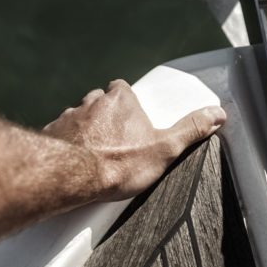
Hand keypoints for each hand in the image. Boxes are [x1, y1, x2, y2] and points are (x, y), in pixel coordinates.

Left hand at [43, 79, 225, 200]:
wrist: (69, 177)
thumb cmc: (117, 163)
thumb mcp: (164, 148)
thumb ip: (190, 129)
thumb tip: (216, 114)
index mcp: (120, 99)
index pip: (122, 89)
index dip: (126, 102)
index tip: (130, 119)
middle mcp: (91, 102)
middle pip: (98, 102)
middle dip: (104, 117)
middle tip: (113, 140)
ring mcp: (67, 117)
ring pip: (77, 119)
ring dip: (83, 131)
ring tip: (91, 154)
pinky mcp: (49, 135)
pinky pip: (58, 135)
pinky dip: (64, 145)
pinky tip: (70, 163)